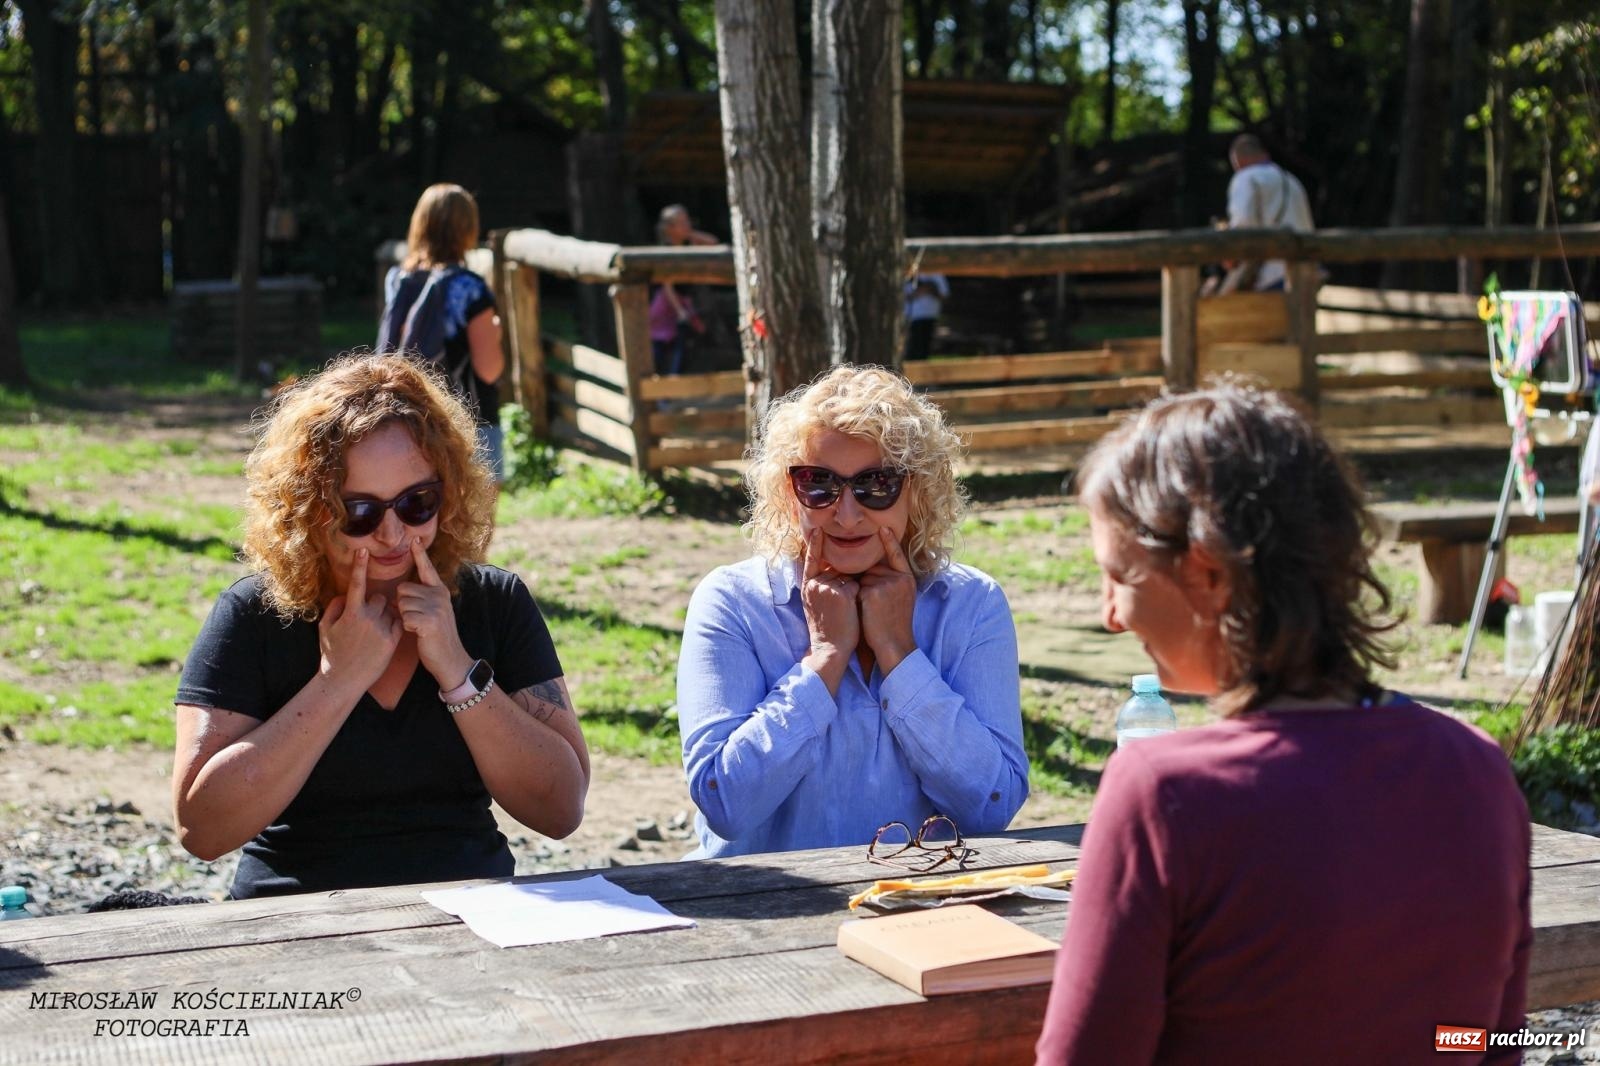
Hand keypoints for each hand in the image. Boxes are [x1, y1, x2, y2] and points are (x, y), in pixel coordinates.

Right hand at [318, 548, 401, 689]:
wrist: (343, 681)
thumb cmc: (332, 654)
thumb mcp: (325, 628)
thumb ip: (334, 607)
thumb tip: (344, 595)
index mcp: (351, 613)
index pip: (357, 584)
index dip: (359, 566)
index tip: (364, 550)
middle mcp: (368, 618)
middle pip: (380, 598)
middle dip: (376, 605)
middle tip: (366, 622)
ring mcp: (382, 630)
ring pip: (391, 611)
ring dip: (385, 616)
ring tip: (372, 635)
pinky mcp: (392, 641)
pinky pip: (398, 623)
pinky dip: (393, 626)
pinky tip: (382, 638)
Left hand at [395, 537, 469, 684]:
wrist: (451, 658)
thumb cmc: (436, 636)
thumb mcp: (434, 612)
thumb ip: (422, 598)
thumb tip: (400, 590)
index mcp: (440, 591)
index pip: (427, 569)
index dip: (420, 554)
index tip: (414, 539)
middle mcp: (439, 595)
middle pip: (402, 589)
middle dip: (402, 605)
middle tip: (417, 619)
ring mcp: (436, 608)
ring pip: (401, 603)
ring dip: (404, 617)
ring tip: (418, 627)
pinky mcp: (430, 621)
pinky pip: (405, 617)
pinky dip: (407, 627)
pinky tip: (419, 633)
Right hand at [800, 528, 859, 658]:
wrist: (829, 649)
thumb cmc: (826, 628)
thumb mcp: (814, 604)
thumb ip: (819, 585)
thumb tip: (831, 568)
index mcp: (807, 585)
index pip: (811, 560)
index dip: (815, 545)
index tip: (818, 529)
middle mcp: (815, 583)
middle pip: (837, 570)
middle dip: (844, 583)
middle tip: (838, 608)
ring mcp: (828, 587)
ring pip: (849, 577)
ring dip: (852, 590)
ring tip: (843, 611)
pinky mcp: (842, 593)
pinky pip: (857, 585)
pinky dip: (858, 596)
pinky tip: (850, 611)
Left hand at [858, 528, 917, 674]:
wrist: (894, 645)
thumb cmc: (893, 624)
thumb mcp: (901, 598)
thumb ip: (892, 580)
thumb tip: (874, 566)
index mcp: (907, 578)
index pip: (897, 555)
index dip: (890, 541)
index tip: (883, 527)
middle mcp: (899, 578)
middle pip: (873, 567)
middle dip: (868, 581)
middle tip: (878, 605)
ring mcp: (887, 584)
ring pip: (863, 578)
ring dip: (862, 591)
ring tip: (873, 610)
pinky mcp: (873, 592)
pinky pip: (857, 588)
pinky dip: (857, 598)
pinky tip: (867, 612)